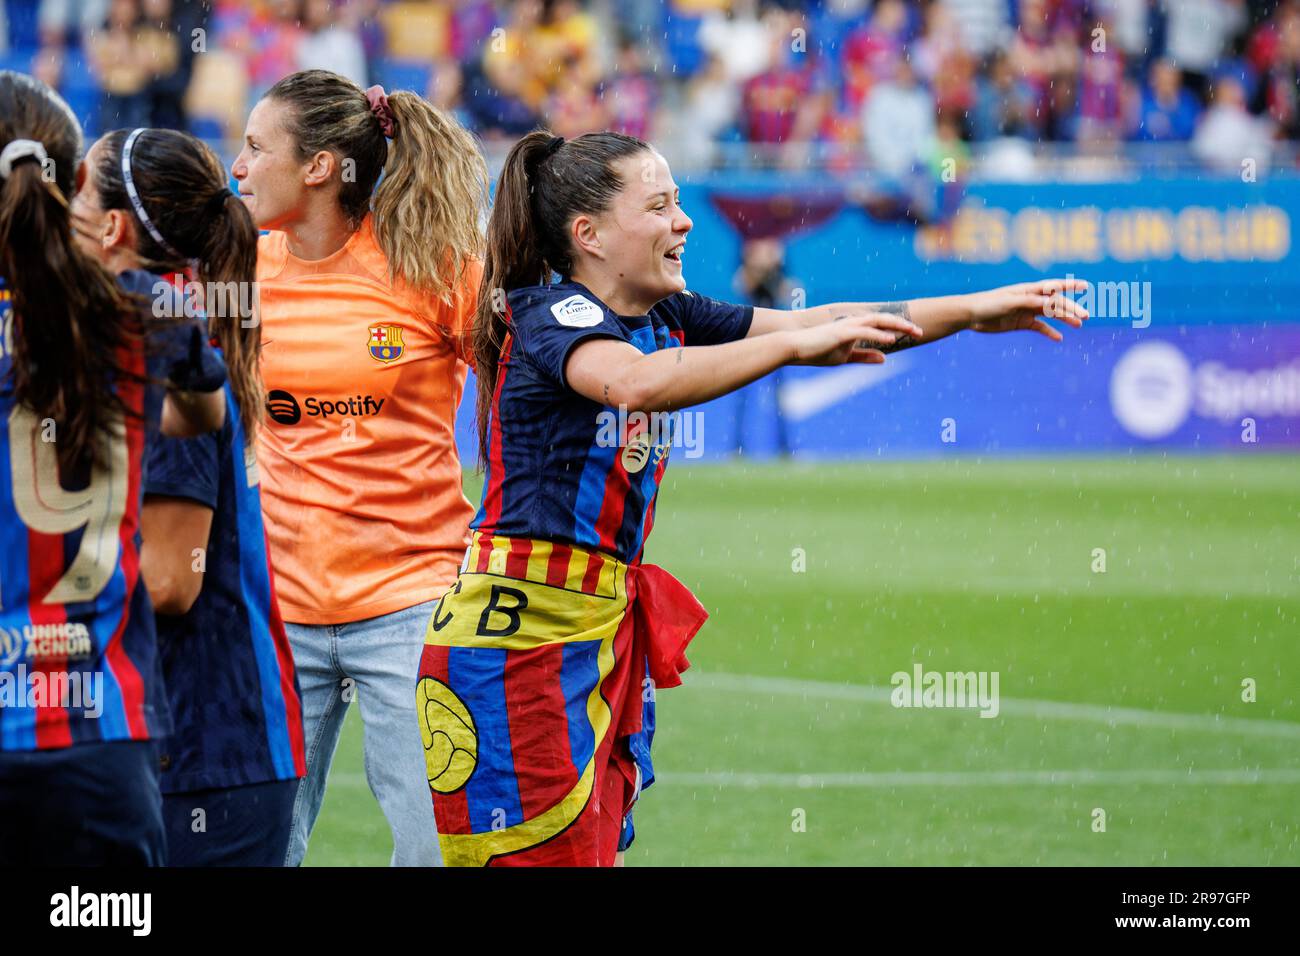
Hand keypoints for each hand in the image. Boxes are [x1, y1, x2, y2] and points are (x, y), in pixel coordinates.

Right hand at [787, 312, 923, 366]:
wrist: (794, 348)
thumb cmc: (817, 352)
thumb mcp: (845, 357)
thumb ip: (865, 356)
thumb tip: (885, 358)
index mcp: (856, 328)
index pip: (882, 325)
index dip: (899, 328)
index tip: (915, 334)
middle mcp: (855, 323)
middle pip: (885, 319)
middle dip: (904, 324)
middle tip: (921, 332)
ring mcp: (848, 326)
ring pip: (878, 321)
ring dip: (897, 325)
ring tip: (913, 331)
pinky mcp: (842, 333)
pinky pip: (865, 332)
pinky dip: (879, 334)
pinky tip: (892, 339)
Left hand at [966, 279, 1089, 340]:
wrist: (971, 315)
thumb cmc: (989, 303)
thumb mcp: (1010, 302)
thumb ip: (1031, 301)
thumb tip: (1052, 302)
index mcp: (1028, 290)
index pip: (1053, 286)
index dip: (1070, 285)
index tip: (1085, 286)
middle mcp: (1030, 299)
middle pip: (1055, 303)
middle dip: (1071, 308)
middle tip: (1086, 316)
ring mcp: (1027, 311)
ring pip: (1051, 315)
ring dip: (1065, 319)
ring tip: (1079, 325)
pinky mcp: (1021, 323)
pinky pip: (1039, 327)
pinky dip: (1049, 332)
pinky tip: (1059, 338)